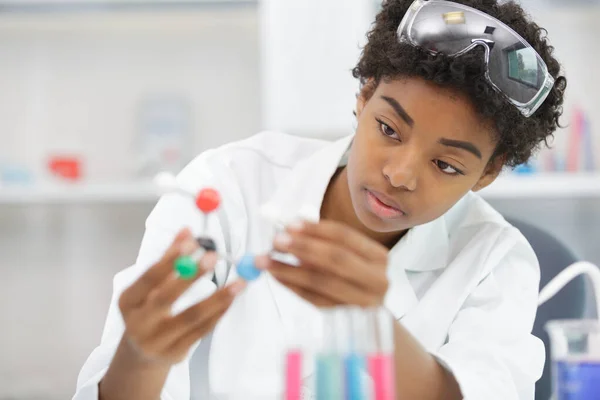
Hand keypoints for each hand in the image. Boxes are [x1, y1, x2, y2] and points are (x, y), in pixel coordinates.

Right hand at [118, 228, 245, 364]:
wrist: (142, 354)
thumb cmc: (148, 310)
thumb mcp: (150, 287)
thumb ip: (168, 259)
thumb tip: (187, 231)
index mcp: (128, 302)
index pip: (148, 278)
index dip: (169, 260)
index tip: (192, 243)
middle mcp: (138, 324)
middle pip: (166, 299)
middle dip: (191, 277)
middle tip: (214, 257)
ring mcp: (157, 342)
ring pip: (191, 317)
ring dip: (218, 298)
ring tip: (240, 282)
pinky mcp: (176, 353)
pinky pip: (202, 331)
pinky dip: (219, 313)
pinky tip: (232, 299)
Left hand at [257, 220, 388, 307]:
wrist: (371, 318)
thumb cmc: (354, 276)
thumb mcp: (347, 255)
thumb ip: (323, 242)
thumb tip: (289, 230)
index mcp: (378, 256)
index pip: (345, 237)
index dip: (316, 229)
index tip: (290, 224)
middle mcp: (377, 280)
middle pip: (336, 259)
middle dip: (303, 248)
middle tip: (276, 241)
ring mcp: (363, 302)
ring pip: (322, 282)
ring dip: (290, 270)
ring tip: (266, 261)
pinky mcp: (345, 317)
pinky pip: (314, 300)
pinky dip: (293, 287)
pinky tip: (277, 276)